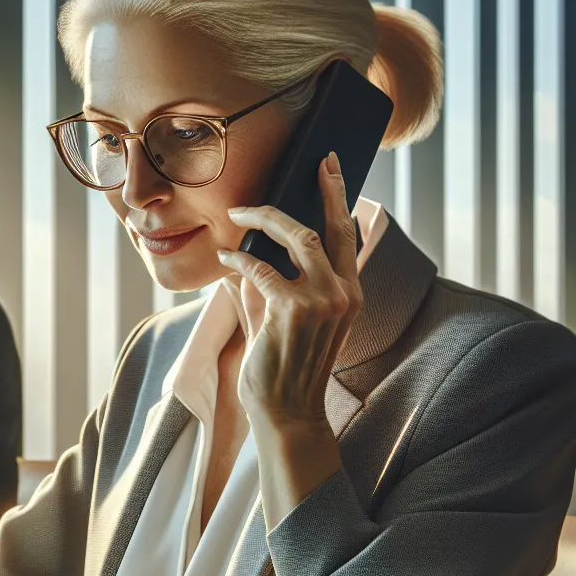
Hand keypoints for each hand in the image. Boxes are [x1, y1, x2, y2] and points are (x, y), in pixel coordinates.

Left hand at [217, 151, 358, 525]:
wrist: (286, 412)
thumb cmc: (283, 368)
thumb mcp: (280, 320)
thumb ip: (265, 286)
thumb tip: (240, 251)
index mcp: (350, 295)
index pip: (349, 237)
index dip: (340, 198)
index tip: (331, 168)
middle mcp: (344, 294)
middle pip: (329, 227)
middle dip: (320, 189)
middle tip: (310, 163)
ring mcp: (322, 301)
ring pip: (297, 237)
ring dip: (265, 218)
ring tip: (240, 211)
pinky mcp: (292, 309)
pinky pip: (260, 268)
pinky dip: (238, 258)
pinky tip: (225, 257)